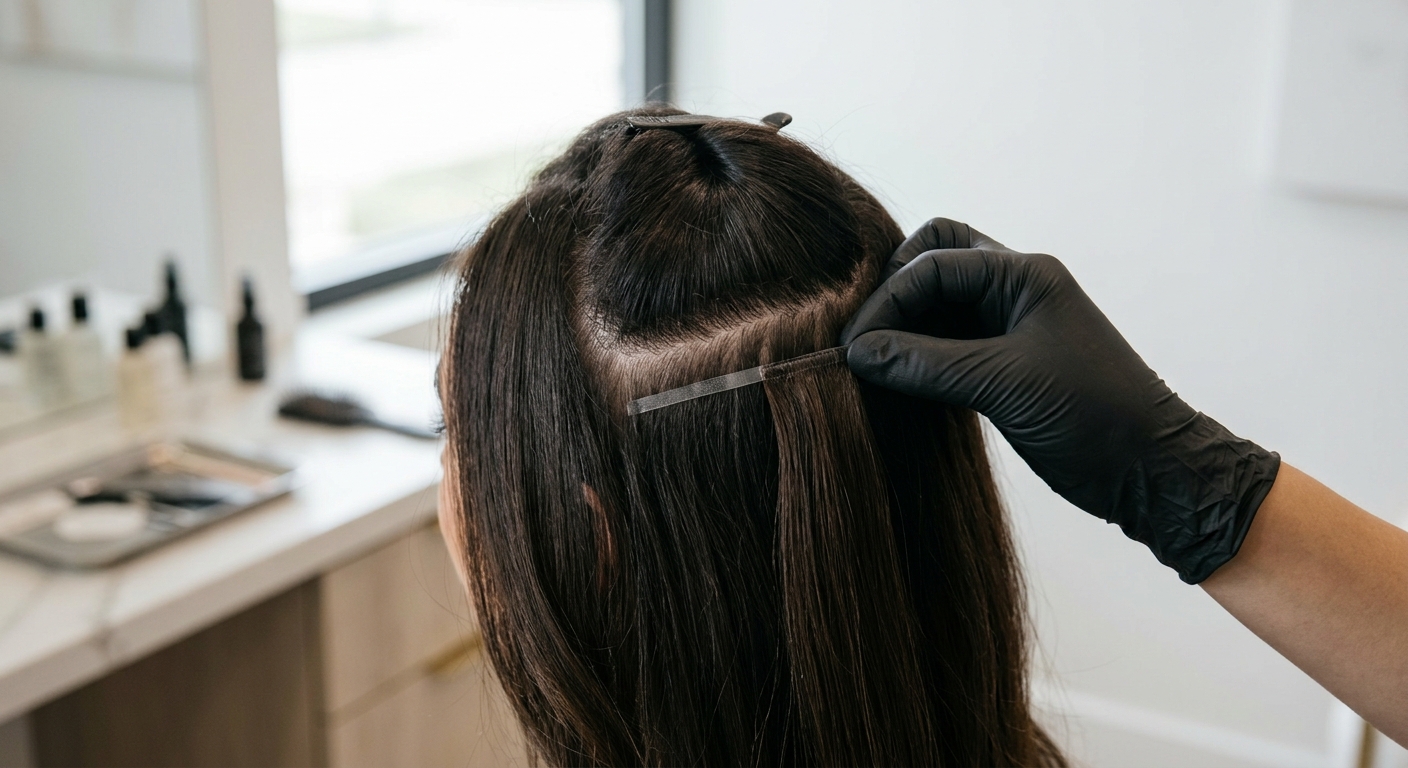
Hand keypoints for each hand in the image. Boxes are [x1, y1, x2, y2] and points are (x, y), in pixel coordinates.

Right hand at [841, 218, 1279, 582]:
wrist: (1154, 471)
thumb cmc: (1095, 418)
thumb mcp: (1002, 385)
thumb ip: (924, 364)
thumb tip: (855, 354)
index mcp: (1023, 275)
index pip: (932, 266)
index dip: (886, 304)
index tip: (853, 349)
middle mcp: (1015, 289)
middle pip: (934, 259)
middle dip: (893, 292)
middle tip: (864, 341)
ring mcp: (1011, 325)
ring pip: (940, 302)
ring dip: (904, 325)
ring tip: (872, 364)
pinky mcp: (1006, 364)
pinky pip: (948, 342)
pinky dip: (918, 355)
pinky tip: (896, 382)